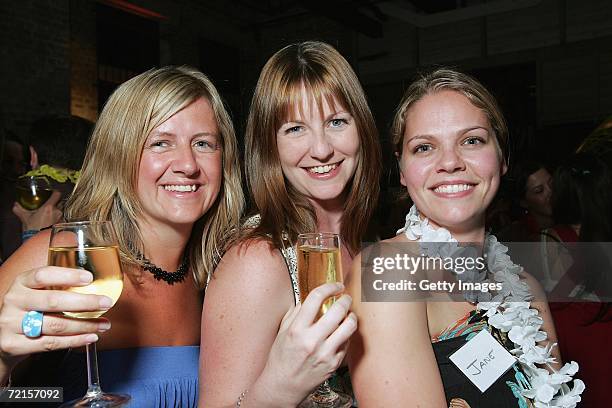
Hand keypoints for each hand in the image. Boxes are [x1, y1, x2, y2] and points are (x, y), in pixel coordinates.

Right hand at [0, 267, 112, 370]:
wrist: (1, 336)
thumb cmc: (27, 309)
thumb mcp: (35, 292)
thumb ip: (56, 287)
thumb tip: (96, 283)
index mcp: (21, 283)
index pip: (43, 275)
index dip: (67, 276)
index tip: (89, 278)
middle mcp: (14, 301)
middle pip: (53, 301)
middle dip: (84, 302)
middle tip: (106, 303)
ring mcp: (11, 324)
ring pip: (55, 325)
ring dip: (85, 325)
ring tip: (104, 324)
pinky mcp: (13, 345)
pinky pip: (50, 343)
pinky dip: (75, 340)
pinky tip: (90, 336)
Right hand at [12, 191, 62, 231]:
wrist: (38, 240)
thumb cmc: (33, 229)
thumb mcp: (25, 218)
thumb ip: (20, 210)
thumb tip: (16, 205)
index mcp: (48, 207)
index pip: (57, 194)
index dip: (55, 192)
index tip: (53, 192)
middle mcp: (57, 211)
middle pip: (60, 202)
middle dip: (56, 202)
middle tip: (50, 205)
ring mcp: (61, 218)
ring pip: (61, 210)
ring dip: (57, 211)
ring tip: (50, 214)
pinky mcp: (63, 224)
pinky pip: (62, 218)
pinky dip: (58, 218)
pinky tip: (52, 221)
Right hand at [257, 282, 356, 405]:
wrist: (283, 386)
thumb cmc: (281, 358)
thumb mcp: (283, 331)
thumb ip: (296, 313)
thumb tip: (310, 298)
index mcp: (297, 329)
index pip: (316, 298)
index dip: (329, 287)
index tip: (336, 286)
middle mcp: (312, 341)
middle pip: (337, 310)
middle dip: (345, 299)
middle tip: (345, 297)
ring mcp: (325, 353)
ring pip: (349, 326)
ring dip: (351, 316)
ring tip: (348, 314)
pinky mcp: (334, 364)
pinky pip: (347, 342)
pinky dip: (346, 334)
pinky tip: (341, 332)